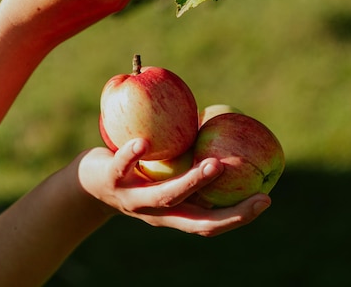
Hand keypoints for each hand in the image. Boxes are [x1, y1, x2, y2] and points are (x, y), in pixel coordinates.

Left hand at [77, 139, 271, 236]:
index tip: (265, 200)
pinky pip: (122, 167)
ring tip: (214, 164)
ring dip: (192, 182)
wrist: (85, 184)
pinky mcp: (110, 180)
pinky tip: (144, 142)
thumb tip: (223, 127)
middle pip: (194, 219)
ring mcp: (132, 199)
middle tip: (256, 193)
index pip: (209, 223)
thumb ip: (191, 157)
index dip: (238, 217)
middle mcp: (155, 212)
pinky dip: (132, 156)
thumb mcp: (165, 171)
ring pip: (164, 196)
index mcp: (172, 213)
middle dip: (227, 211)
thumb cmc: (137, 173)